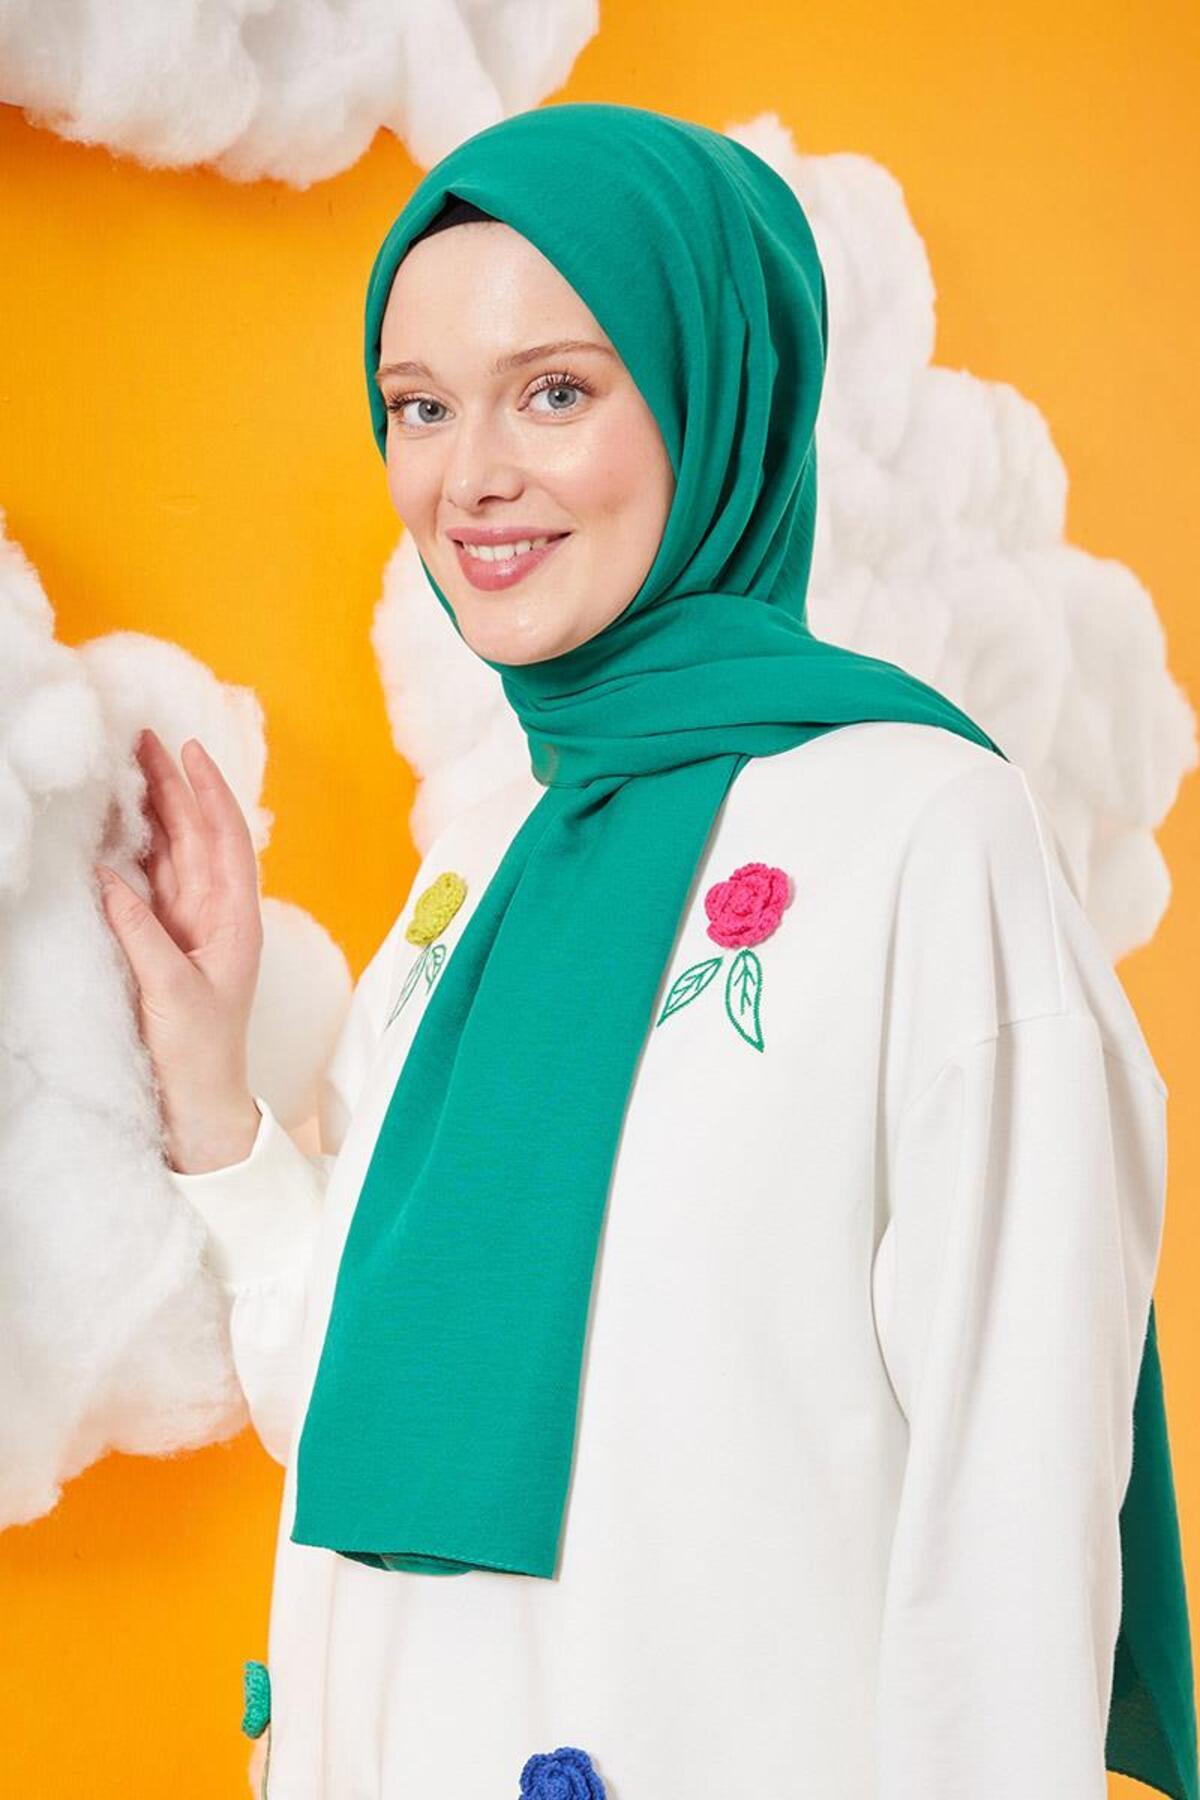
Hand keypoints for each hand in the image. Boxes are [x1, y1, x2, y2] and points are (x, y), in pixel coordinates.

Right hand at [95, 727, 263, 1172]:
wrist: (200, 1101)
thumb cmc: (199, 1052)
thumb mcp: (172, 991)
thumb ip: (142, 933)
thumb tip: (109, 878)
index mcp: (236, 920)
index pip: (227, 839)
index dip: (209, 791)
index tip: (189, 749)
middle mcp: (218, 914)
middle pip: (197, 835)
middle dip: (176, 786)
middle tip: (146, 739)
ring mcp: (190, 924)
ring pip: (174, 851)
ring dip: (158, 809)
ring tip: (134, 765)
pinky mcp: (166, 940)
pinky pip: (153, 882)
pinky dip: (138, 849)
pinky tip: (122, 823)